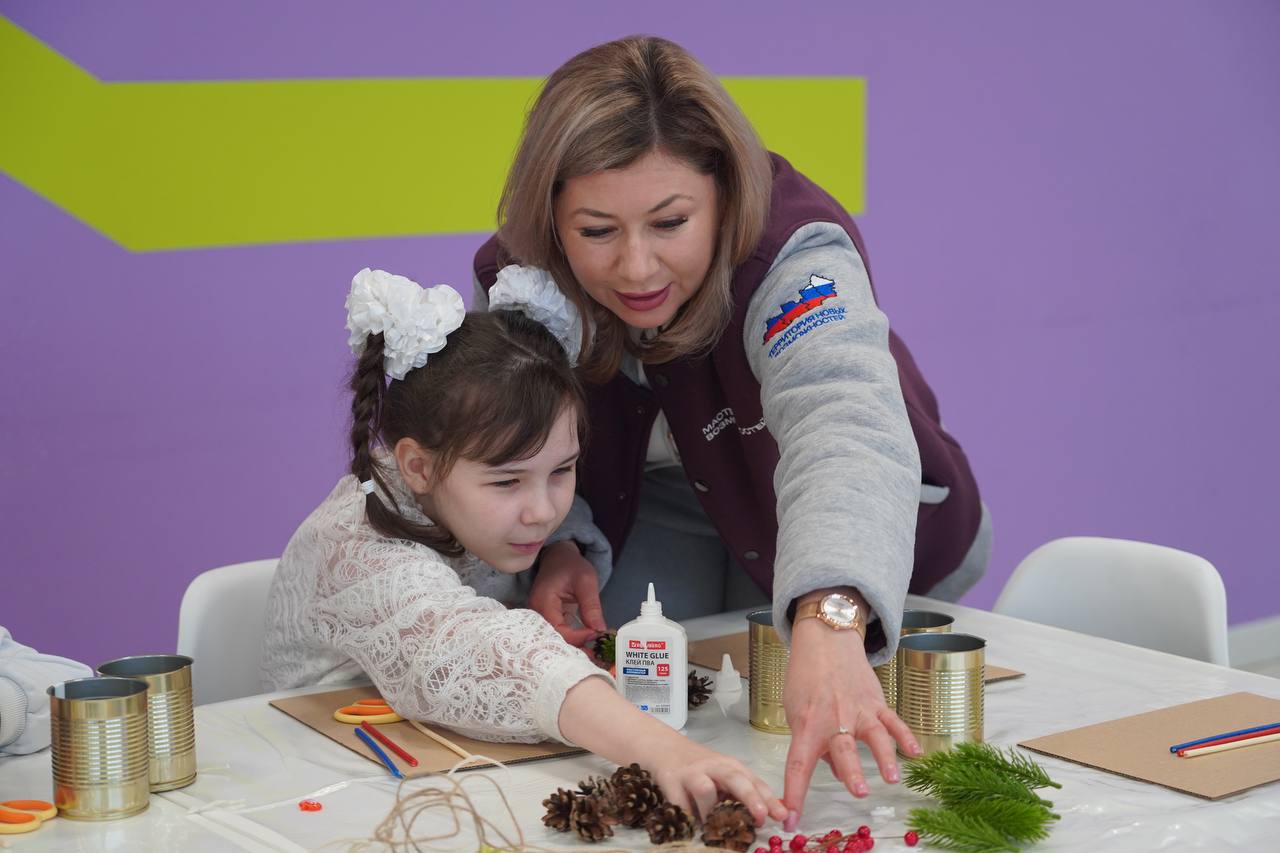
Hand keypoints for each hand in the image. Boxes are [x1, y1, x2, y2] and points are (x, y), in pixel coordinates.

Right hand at [528, 541, 606, 646]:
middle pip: (554, 638)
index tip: (596, 633)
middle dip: (575, 647)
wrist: (558, 557)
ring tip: (592, 652)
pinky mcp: (545, 619)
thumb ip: (591, 606)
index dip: (578, 636)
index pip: (558, 630)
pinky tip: (584, 644)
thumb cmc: (571, 565)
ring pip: (555, 638)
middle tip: (595, 654)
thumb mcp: (586, 581)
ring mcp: (539, 616)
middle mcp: (536, 612)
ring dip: (573, 645)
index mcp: (543, 602)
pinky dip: (571, 639)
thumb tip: (600, 630)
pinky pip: (556, 633)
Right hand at [559, 678, 787, 825]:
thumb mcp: (721, 775)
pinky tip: (691, 828)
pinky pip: (679, 803)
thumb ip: (740, 793)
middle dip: (750, 798)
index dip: (769, 799)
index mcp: (730, 766)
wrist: (658, 745)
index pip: (754, 781)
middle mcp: (713, 767)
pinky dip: (686, 818)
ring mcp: (690, 773)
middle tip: (760, 817)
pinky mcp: (669, 780)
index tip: (783, 815)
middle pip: (735, 779)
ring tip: (715, 829)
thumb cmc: (695, 765)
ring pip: (706, 790)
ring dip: (712, 812)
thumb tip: (770, 816)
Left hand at [780, 596, 920, 828]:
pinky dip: (906, 737)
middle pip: (842, 750)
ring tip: (892, 778)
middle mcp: (834, 719)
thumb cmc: (805, 678)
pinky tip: (916, 753)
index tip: (791, 818)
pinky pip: (893, 721)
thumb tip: (832, 769)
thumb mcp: (797, 711)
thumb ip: (813, 741)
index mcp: (808, 725)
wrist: (825, 641)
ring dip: (884, 757)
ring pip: (874, 736)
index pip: (798, 764)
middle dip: (850, 772)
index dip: (794, 793)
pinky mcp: (876, 703)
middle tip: (859, 792)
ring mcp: (858, 711)